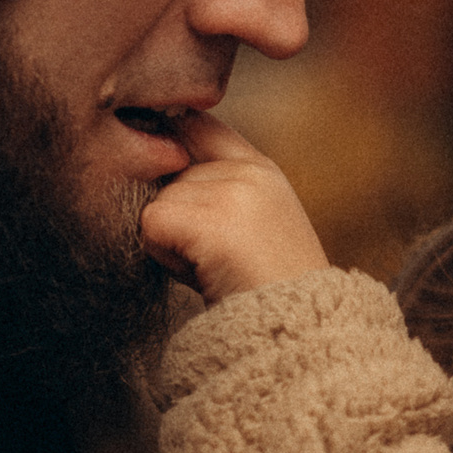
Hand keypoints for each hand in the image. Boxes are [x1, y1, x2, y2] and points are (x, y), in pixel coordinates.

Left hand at [140, 112, 329, 304]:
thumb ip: (217, 191)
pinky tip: (203, 271)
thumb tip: (152, 168)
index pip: (198, 124)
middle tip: (214, 254)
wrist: (300, 328)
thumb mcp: (254, 225)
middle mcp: (248, 171)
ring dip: (172, 241)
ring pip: (158, 201)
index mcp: (261, 170)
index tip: (156, 146)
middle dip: (177, 215)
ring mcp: (232, 191)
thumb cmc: (270, 290)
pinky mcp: (212, 218)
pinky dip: (166, 255)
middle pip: (168, 172)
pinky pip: (152, 224)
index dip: (169, 134)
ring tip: (213, 266)